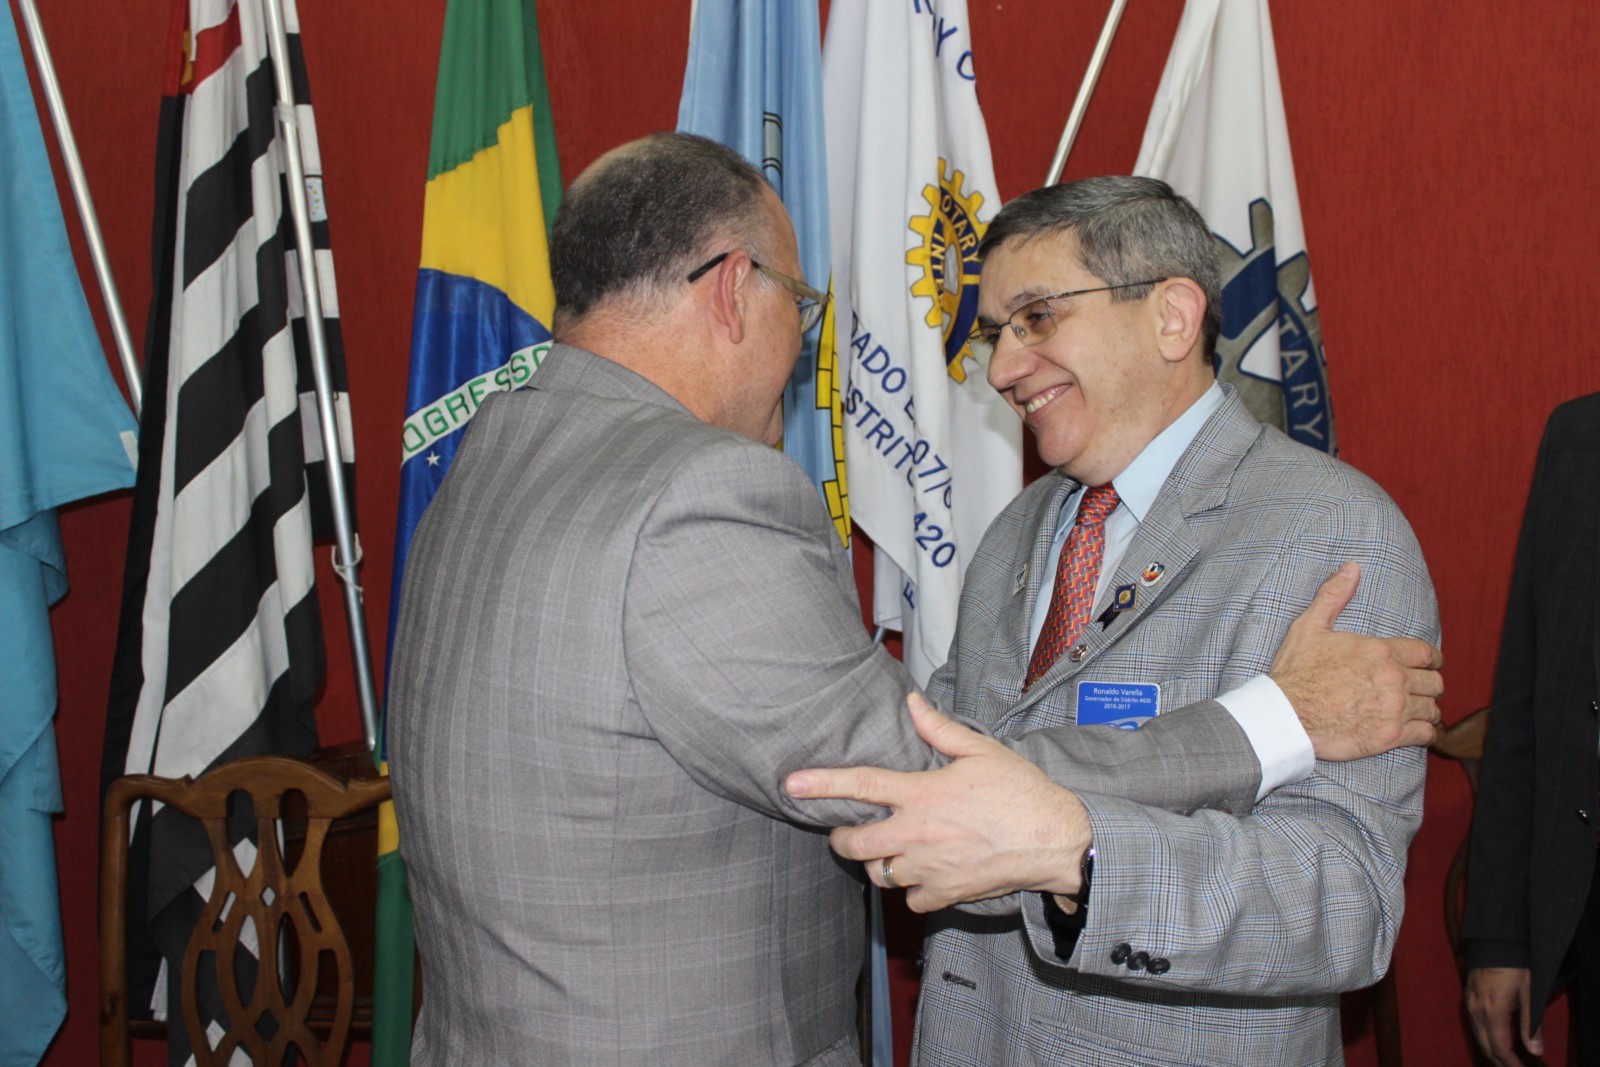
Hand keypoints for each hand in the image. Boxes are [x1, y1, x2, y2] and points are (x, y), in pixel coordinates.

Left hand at [784, 693, 1090, 912]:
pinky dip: (911, 888)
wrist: (1057, 841)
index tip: (791, 784)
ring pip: (878, 873)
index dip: (821, 784)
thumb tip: (911, 702)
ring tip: (891, 849)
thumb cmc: (1022, 793)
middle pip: (854, 844)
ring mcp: (929, 869)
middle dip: (841, 838)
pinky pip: (909, 898)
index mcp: (923, 794)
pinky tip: (924, 873)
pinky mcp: (945, 894)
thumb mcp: (982, 751)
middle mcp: (918, 834)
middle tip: (848, 830)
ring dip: (877, 862)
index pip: (861, 786)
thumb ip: (939, 729)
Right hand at [1270, 561, 1443, 759]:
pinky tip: (1412, 730)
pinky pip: (1425, 734)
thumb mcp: (1309, 627)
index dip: (1430, 659)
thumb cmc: (1296, 672)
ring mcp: (1395, 709)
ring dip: (1426, 709)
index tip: (1427, 665)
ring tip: (1415, 711)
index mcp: (1380, 652)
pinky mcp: (1391, 736)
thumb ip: (1334, 596)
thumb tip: (1351, 568)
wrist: (1285, 715)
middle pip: (1435, 682)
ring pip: (1433, 709)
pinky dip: (1423, 732)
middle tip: (1417, 689)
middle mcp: (1394, 679)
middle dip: (1428, 684)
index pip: (1426, 653)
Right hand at [1466, 966, 1539, 1065]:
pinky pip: (1474, 1025)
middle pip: (1485, 1046)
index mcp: (1493, 1011)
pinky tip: (1495, 1038)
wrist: (1494, 941)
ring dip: (1492, 1051)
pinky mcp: (1468, 997)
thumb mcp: (1529, 994)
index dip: (1511, 1063)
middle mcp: (1477, 1010)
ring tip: (1507, 1058)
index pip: (1500, 1048)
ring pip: (1478, 1037)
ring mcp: (1470, 1003)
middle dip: (1500, 1061)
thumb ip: (1531, 1025)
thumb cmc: (1515, 965)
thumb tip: (1536, 1051)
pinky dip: (1484, 1037)